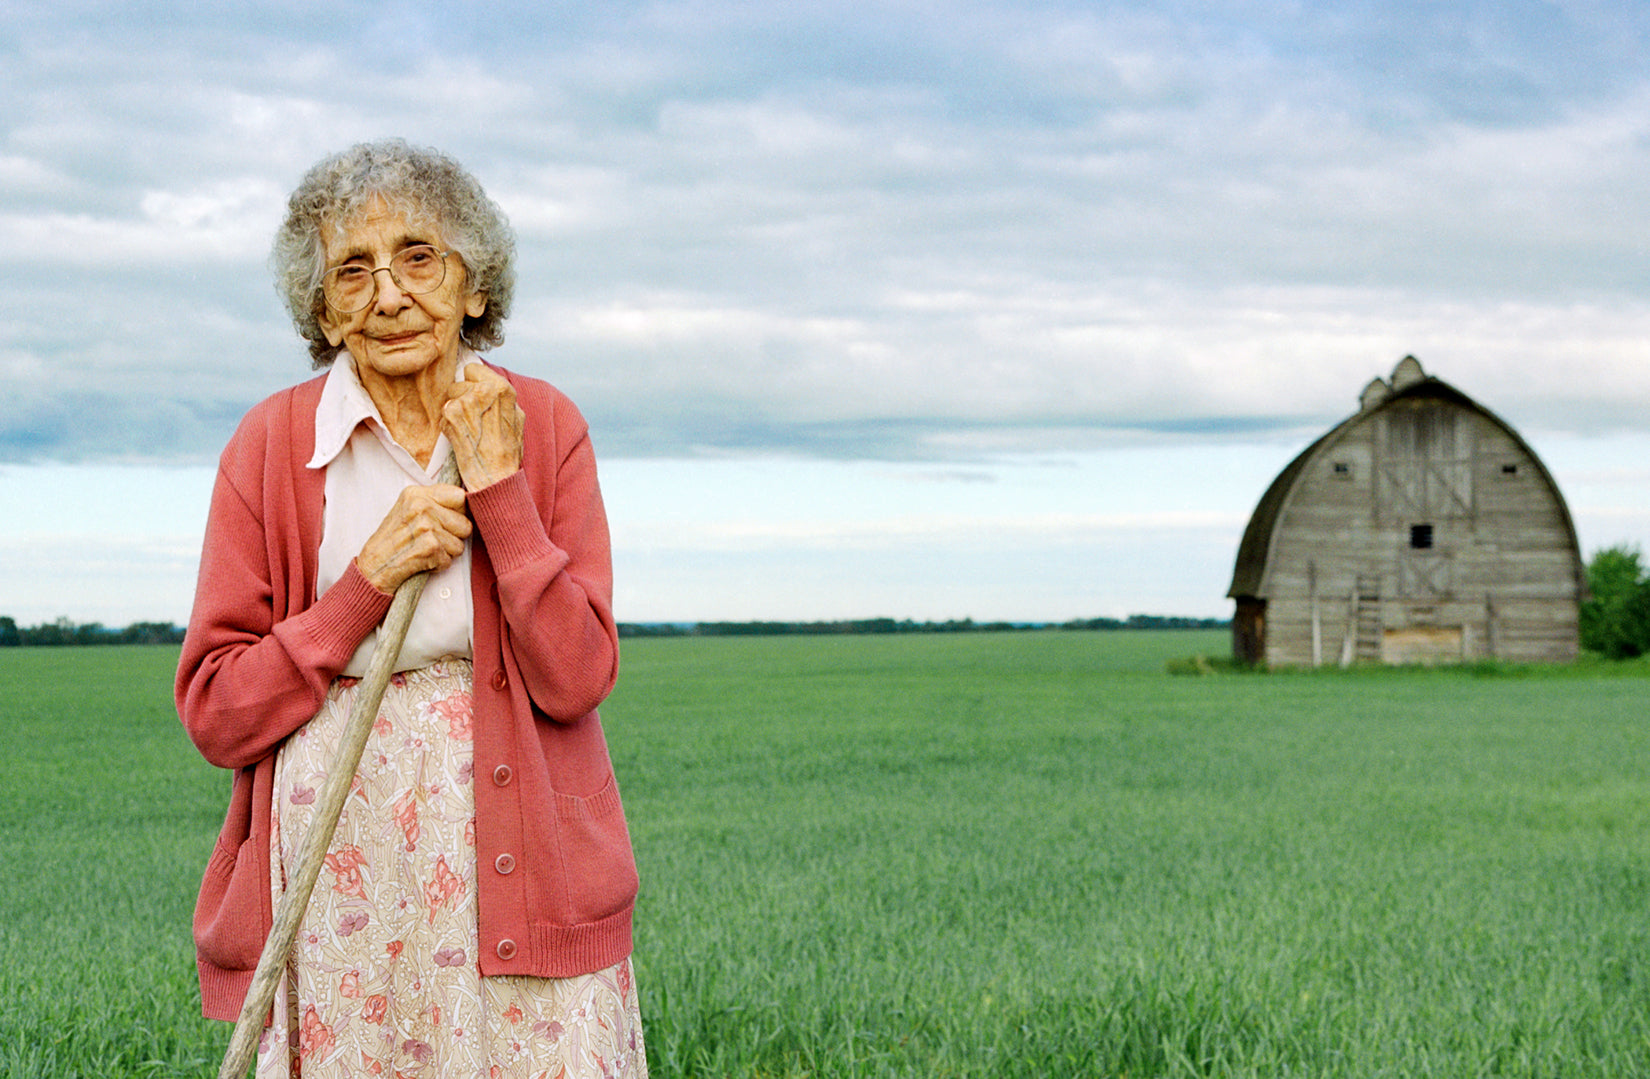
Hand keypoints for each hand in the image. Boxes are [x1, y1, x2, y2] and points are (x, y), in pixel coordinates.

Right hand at [354, 484, 471, 593]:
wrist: (372, 568)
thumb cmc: (392, 541)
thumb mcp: (408, 511)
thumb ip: (434, 502)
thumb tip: (468, 501)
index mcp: (416, 494)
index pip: (460, 496)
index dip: (459, 513)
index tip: (447, 521)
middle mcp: (421, 507)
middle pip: (465, 524)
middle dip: (453, 537)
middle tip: (431, 540)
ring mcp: (426, 527)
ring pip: (460, 544)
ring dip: (446, 553)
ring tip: (424, 550)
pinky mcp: (430, 547)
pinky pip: (450, 560)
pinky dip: (438, 565)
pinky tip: (421, 560)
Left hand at [443, 364, 524, 489]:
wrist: (496, 476)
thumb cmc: (507, 451)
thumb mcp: (516, 418)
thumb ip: (501, 397)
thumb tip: (488, 383)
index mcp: (503, 388)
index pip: (473, 369)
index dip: (472, 384)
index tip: (476, 400)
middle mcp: (485, 390)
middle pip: (459, 382)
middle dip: (462, 397)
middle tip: (472, 419)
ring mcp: (467, 401)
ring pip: (449, 397)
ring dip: (454, 412)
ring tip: (468, 430)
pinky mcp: (452, 414)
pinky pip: (443, 412)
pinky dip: (448, 425)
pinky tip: (461, 437)